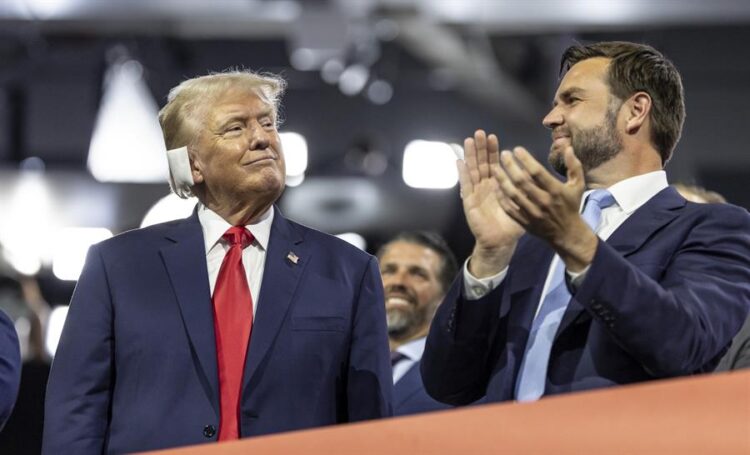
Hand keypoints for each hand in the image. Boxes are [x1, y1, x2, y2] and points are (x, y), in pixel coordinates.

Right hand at [458, 130, 523, 277]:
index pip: (494, 164)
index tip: (493, 137)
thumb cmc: (512, 224)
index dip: (493, 151)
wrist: (500, 242)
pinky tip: (460, 162)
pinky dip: (462, 173)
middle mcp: (485, 186)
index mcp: (497, 185)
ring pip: (472, 170)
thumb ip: (528, 190)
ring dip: (470, 156)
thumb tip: (537, 174)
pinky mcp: (470, 202)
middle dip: (480, 148)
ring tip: (468, 141)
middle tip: (480, 132)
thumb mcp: (523, 203)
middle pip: (482, 163)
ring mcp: (476, 193)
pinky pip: (466, 185)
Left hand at [494, 145, 597, 271]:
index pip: (537, 172)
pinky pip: (509, 208)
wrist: (567, 233)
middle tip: (503, 154)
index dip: (526, 160)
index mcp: (556, 191)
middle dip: (510, 166)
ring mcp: (532, 213)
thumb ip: (574, 166)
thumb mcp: (578, 185)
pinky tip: (496, 186)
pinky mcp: (524, 222)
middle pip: (522, 182)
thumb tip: (568, 147)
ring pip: (513, 194)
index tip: (516, 149)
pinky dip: (501, 197)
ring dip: (502, 180)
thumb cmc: (571, 205)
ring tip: (495, 168)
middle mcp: (543, 202)